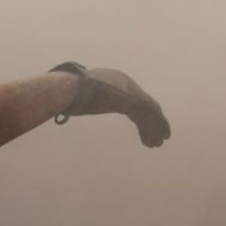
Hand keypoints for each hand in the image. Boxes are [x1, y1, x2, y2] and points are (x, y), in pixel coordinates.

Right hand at [51, 63, 171, 147]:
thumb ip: (79, 102)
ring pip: (149, 112)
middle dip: (149, 122)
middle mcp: (125, 83)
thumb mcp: (77, 98)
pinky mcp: (135, 99)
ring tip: (157, 144)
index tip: (141, 127)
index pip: (129, 99)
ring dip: (154, 128)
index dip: (137, 115)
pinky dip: (155, 128)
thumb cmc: (68, 93)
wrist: (72, 86)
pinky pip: (151, 116)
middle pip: (142, 106)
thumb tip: (68, 108)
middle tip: (153, 138)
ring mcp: (131, 90)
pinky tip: (153, 143)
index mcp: (112, 81)